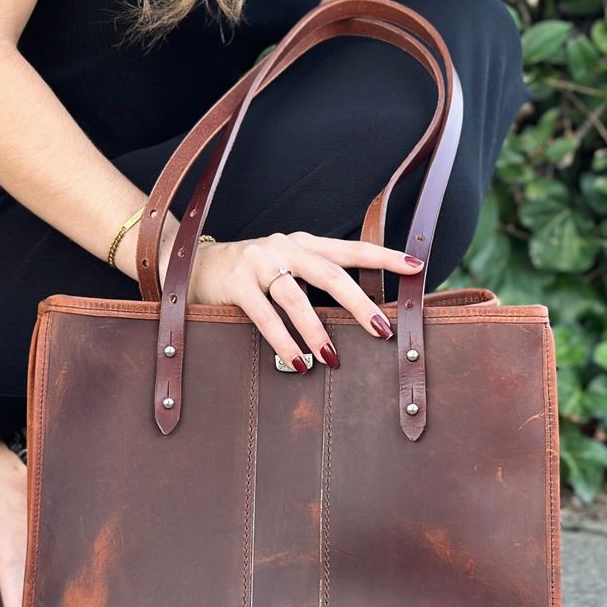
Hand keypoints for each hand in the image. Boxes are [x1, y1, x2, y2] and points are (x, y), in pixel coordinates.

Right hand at [184, 231, 424, 370]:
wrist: (190, 264)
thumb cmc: (247, 274)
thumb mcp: (283, 269)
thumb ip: (312, 282)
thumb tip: (356, 315)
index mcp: (303, 243)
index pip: (351, 249)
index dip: (385, 257)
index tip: (417, 268)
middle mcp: (284, 247)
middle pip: (330, 273)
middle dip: (359, 303)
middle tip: (382, 330)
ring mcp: (259, 263)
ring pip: (296, 297)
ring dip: (317, 331)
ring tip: (332, 359)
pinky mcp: (235, 283)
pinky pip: (263, 315)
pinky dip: (282, 341)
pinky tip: (296, 362)